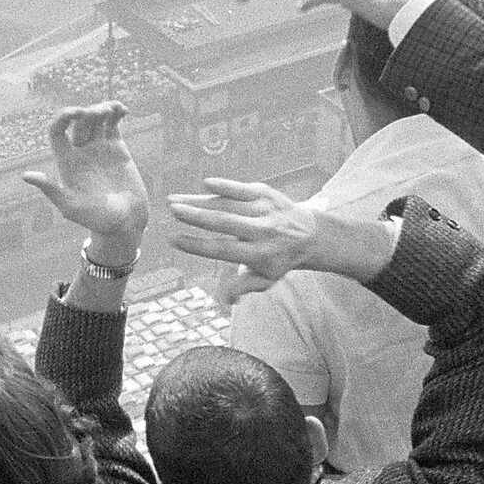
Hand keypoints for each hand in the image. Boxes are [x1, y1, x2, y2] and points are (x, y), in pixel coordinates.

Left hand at [21, 102, 149, 251]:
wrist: (125, 223)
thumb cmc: (97, 220)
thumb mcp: (71, 207)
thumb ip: (51, 190)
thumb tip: (26, 176)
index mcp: (67, 161)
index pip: (58, 131)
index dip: (64, 117)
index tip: (77, 112)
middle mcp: (81, 152)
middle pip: (79, 121)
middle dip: (88, 112)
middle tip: (100, 113)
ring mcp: (99, 148)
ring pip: (96, 119)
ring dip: (102, 108)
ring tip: (112, 109)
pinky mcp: (117, 148)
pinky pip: (114, 124)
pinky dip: (117, 112)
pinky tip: (123, 110)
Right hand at [169, 181, 391, 295]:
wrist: (310, 235)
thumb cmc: (278, 259)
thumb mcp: (265, 279)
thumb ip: (244, 287)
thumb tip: (226, 300)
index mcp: (258, 254)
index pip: (223, 250)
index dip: (197, 245)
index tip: (174, 239)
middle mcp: (262, 231)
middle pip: (225, 223)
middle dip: (198, 216)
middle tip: (173, 211)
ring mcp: (264, 210)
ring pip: (228, 204)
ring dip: (200, 200)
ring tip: (174, 200)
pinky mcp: (266, 194)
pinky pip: (243, 189)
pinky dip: (226, 185)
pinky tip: (205, 183)